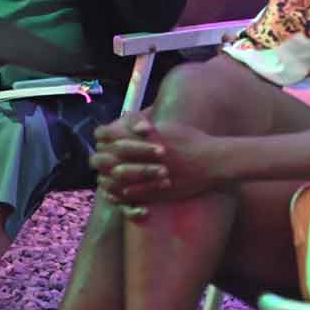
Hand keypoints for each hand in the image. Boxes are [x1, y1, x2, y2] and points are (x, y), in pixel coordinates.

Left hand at [89, 117, 218, 210]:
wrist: (213, 161)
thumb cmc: (192, 140)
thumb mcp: (168, 126)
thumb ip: (146, 122)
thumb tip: (127, 116)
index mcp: (148, 136)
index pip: (114, 133)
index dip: (102, 136)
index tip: (99, 138)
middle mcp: (147, 154)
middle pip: (111, 156)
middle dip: (100, 158)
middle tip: (96, 160)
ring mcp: (152, 173)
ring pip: (119, 178)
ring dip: (108, 178)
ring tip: (102, 179)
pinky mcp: (159, 190)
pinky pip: (134, 193)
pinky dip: (123, 193)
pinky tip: (117, 193)